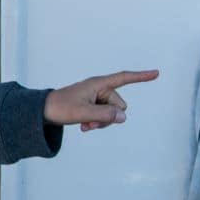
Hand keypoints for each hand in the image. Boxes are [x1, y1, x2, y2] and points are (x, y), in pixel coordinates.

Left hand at [44, 69, 158, 131]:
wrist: (43, 112)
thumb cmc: (60, 108)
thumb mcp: (83, 114)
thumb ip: (105, 116)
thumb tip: (123, 117)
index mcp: (98, 84)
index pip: (123, 78)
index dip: (141, 77)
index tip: (156, 73)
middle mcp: (99, 88)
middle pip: (119, 105)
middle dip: (109, 117)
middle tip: (89, 122)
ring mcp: (96, 97)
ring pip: (113, 113)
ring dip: (101, 122)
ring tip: (85, 125)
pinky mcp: (93, 105)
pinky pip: (105, 116)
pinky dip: (97, 123)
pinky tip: (84, 126)